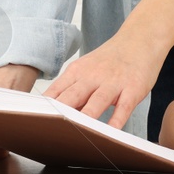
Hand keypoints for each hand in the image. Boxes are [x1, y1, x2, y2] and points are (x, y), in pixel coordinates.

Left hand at [42, 32, 164, 130]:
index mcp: (77, 71)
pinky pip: (124, 108)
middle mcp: (93, 76)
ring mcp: (113, 82)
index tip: (33, 123)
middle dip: (60, 115)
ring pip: (97, 102)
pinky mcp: (133, 89)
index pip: (56, 92)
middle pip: (72, 97)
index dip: (43, 108)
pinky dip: (116, 121)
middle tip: (48, 131)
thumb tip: (54, 113)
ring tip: (76, 135)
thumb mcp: (87, 68)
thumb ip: (72, 89)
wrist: (140, 39)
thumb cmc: (111, 59)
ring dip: (86, 118)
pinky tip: (110, 133)